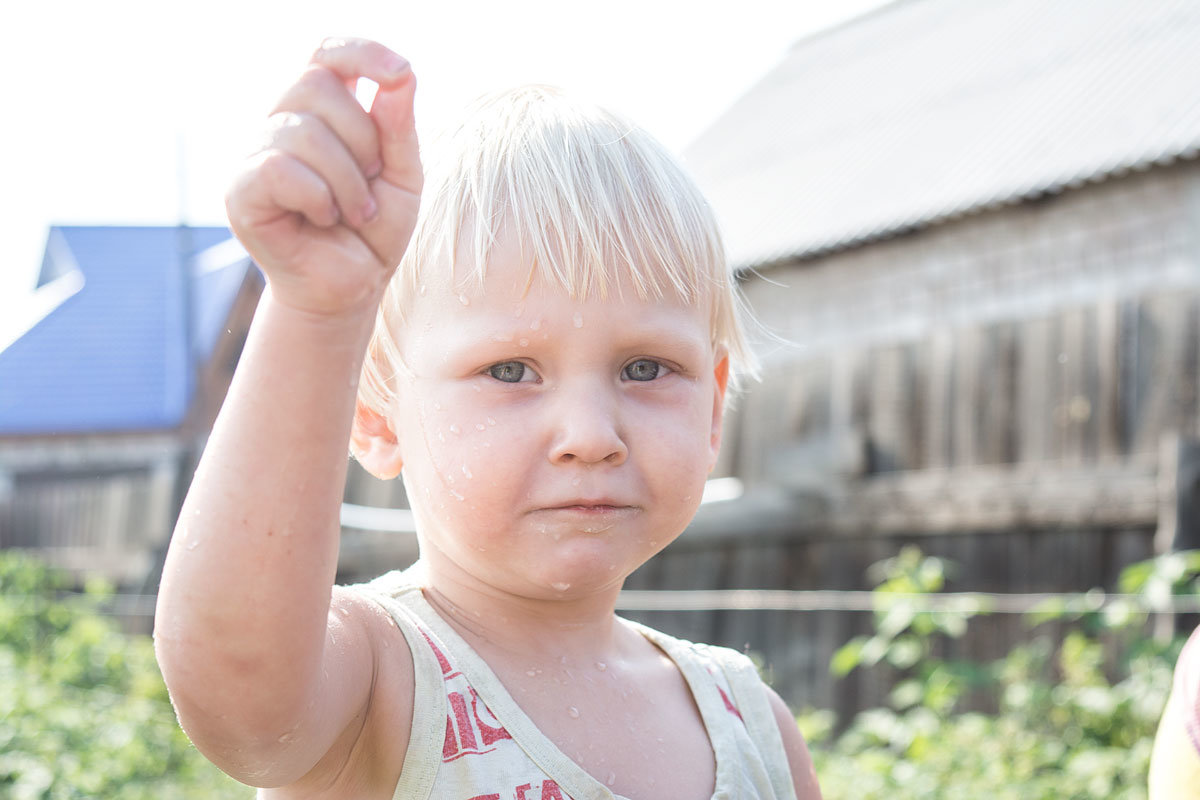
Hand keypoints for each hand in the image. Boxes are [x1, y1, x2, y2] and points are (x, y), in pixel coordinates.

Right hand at [226, 38, 421, 318]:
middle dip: (362, 138)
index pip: (327, 53)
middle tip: (371, 183)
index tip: (399, 71)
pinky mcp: (240, 190)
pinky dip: (317, 196)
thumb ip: (399, 128)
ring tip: (354, 213)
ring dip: (346, 180)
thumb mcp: (402, 177)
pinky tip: (323, 219)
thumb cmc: (374, 232)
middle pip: (316, 84)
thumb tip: (400, 75)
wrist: (352, 288)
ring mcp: (255, 154)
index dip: (359, 51)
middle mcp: (282, 122)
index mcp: (323, 112)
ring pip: (302, 130)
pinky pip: (279, 168)